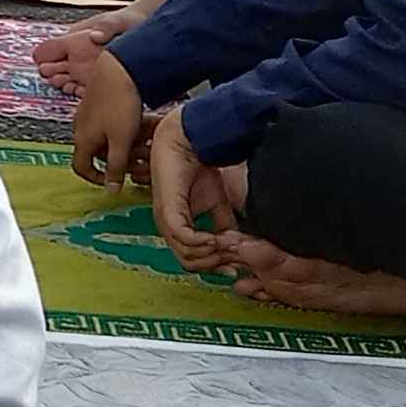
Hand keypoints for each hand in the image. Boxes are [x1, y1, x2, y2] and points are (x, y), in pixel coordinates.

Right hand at [52, 35, 148, 187]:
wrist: (119, 70)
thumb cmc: (119, 104)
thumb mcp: (120, 142)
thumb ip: (115, 167)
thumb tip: (111, 189)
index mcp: (83, 140)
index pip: (80, 167)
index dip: (95, 178)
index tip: (112, 181)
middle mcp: (81, 127)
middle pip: (94, 153)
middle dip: (114, 161)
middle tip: (134, 162)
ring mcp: (87, 113)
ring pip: (101, 138)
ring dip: (118, 146)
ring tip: (138, 144)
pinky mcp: (96, 102)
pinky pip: (105, 125)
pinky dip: (117, 132)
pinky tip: (134, 127)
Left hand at [144, 107, 242, 271]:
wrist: (187, 141)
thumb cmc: (198, 169)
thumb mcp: (218, 203)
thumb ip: (225, 224)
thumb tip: (240, 245)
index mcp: (176, 228)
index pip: (192, 260)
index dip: (215, 265)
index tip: (237, 264)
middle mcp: (167, 227)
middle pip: (189, 263)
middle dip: (216, 263)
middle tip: (236, 257)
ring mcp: (165, 220)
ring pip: (186, 255)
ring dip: (213, 254)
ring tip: (230, 245)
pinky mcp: (168, 210)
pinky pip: (183, 237)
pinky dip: (202, 243)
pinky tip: (217, 238)